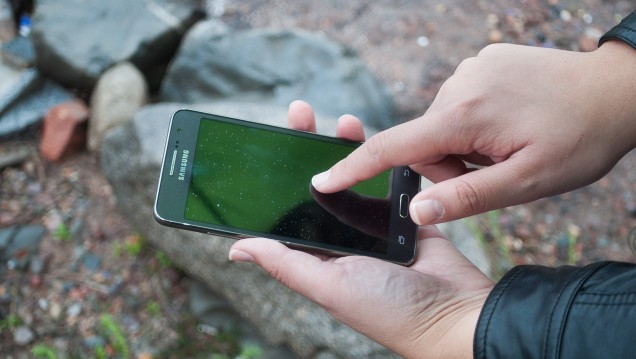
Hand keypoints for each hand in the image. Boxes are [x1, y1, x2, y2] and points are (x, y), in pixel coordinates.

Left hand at [229, 101, 492, 358]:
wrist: (454, 313)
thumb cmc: (389, 309)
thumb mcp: (328, 285)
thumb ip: (284, 264)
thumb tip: (235, 248)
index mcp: (319, 253)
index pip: (290, 207)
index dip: (278, 175)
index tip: (268, 142)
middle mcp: (343, 237)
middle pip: (321, 185)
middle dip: (309, 148)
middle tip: (301, 114)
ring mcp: (374, 225)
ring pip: (355, 178)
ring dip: (347, 148)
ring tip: (342, 121)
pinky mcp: (404, 216)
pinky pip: (390, 182)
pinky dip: (384, 162)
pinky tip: (376, 140)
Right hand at [311, 41, 635, 224]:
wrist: (618, 90)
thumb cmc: (579, 139)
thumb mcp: (527, 182)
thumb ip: (467, 198)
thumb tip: (415, 210)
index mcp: (464, 115)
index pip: (393, 146)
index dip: (354, 167)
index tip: (322, 179)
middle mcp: (458, 85)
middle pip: (423, 142)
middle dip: (448, 167)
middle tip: (493, 173)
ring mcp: (470, 70)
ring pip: (442, 127)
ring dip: (463, 148)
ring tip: (507, 148)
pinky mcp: (481, 65)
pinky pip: (459, 106)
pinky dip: (474, 126)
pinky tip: (509, 125)